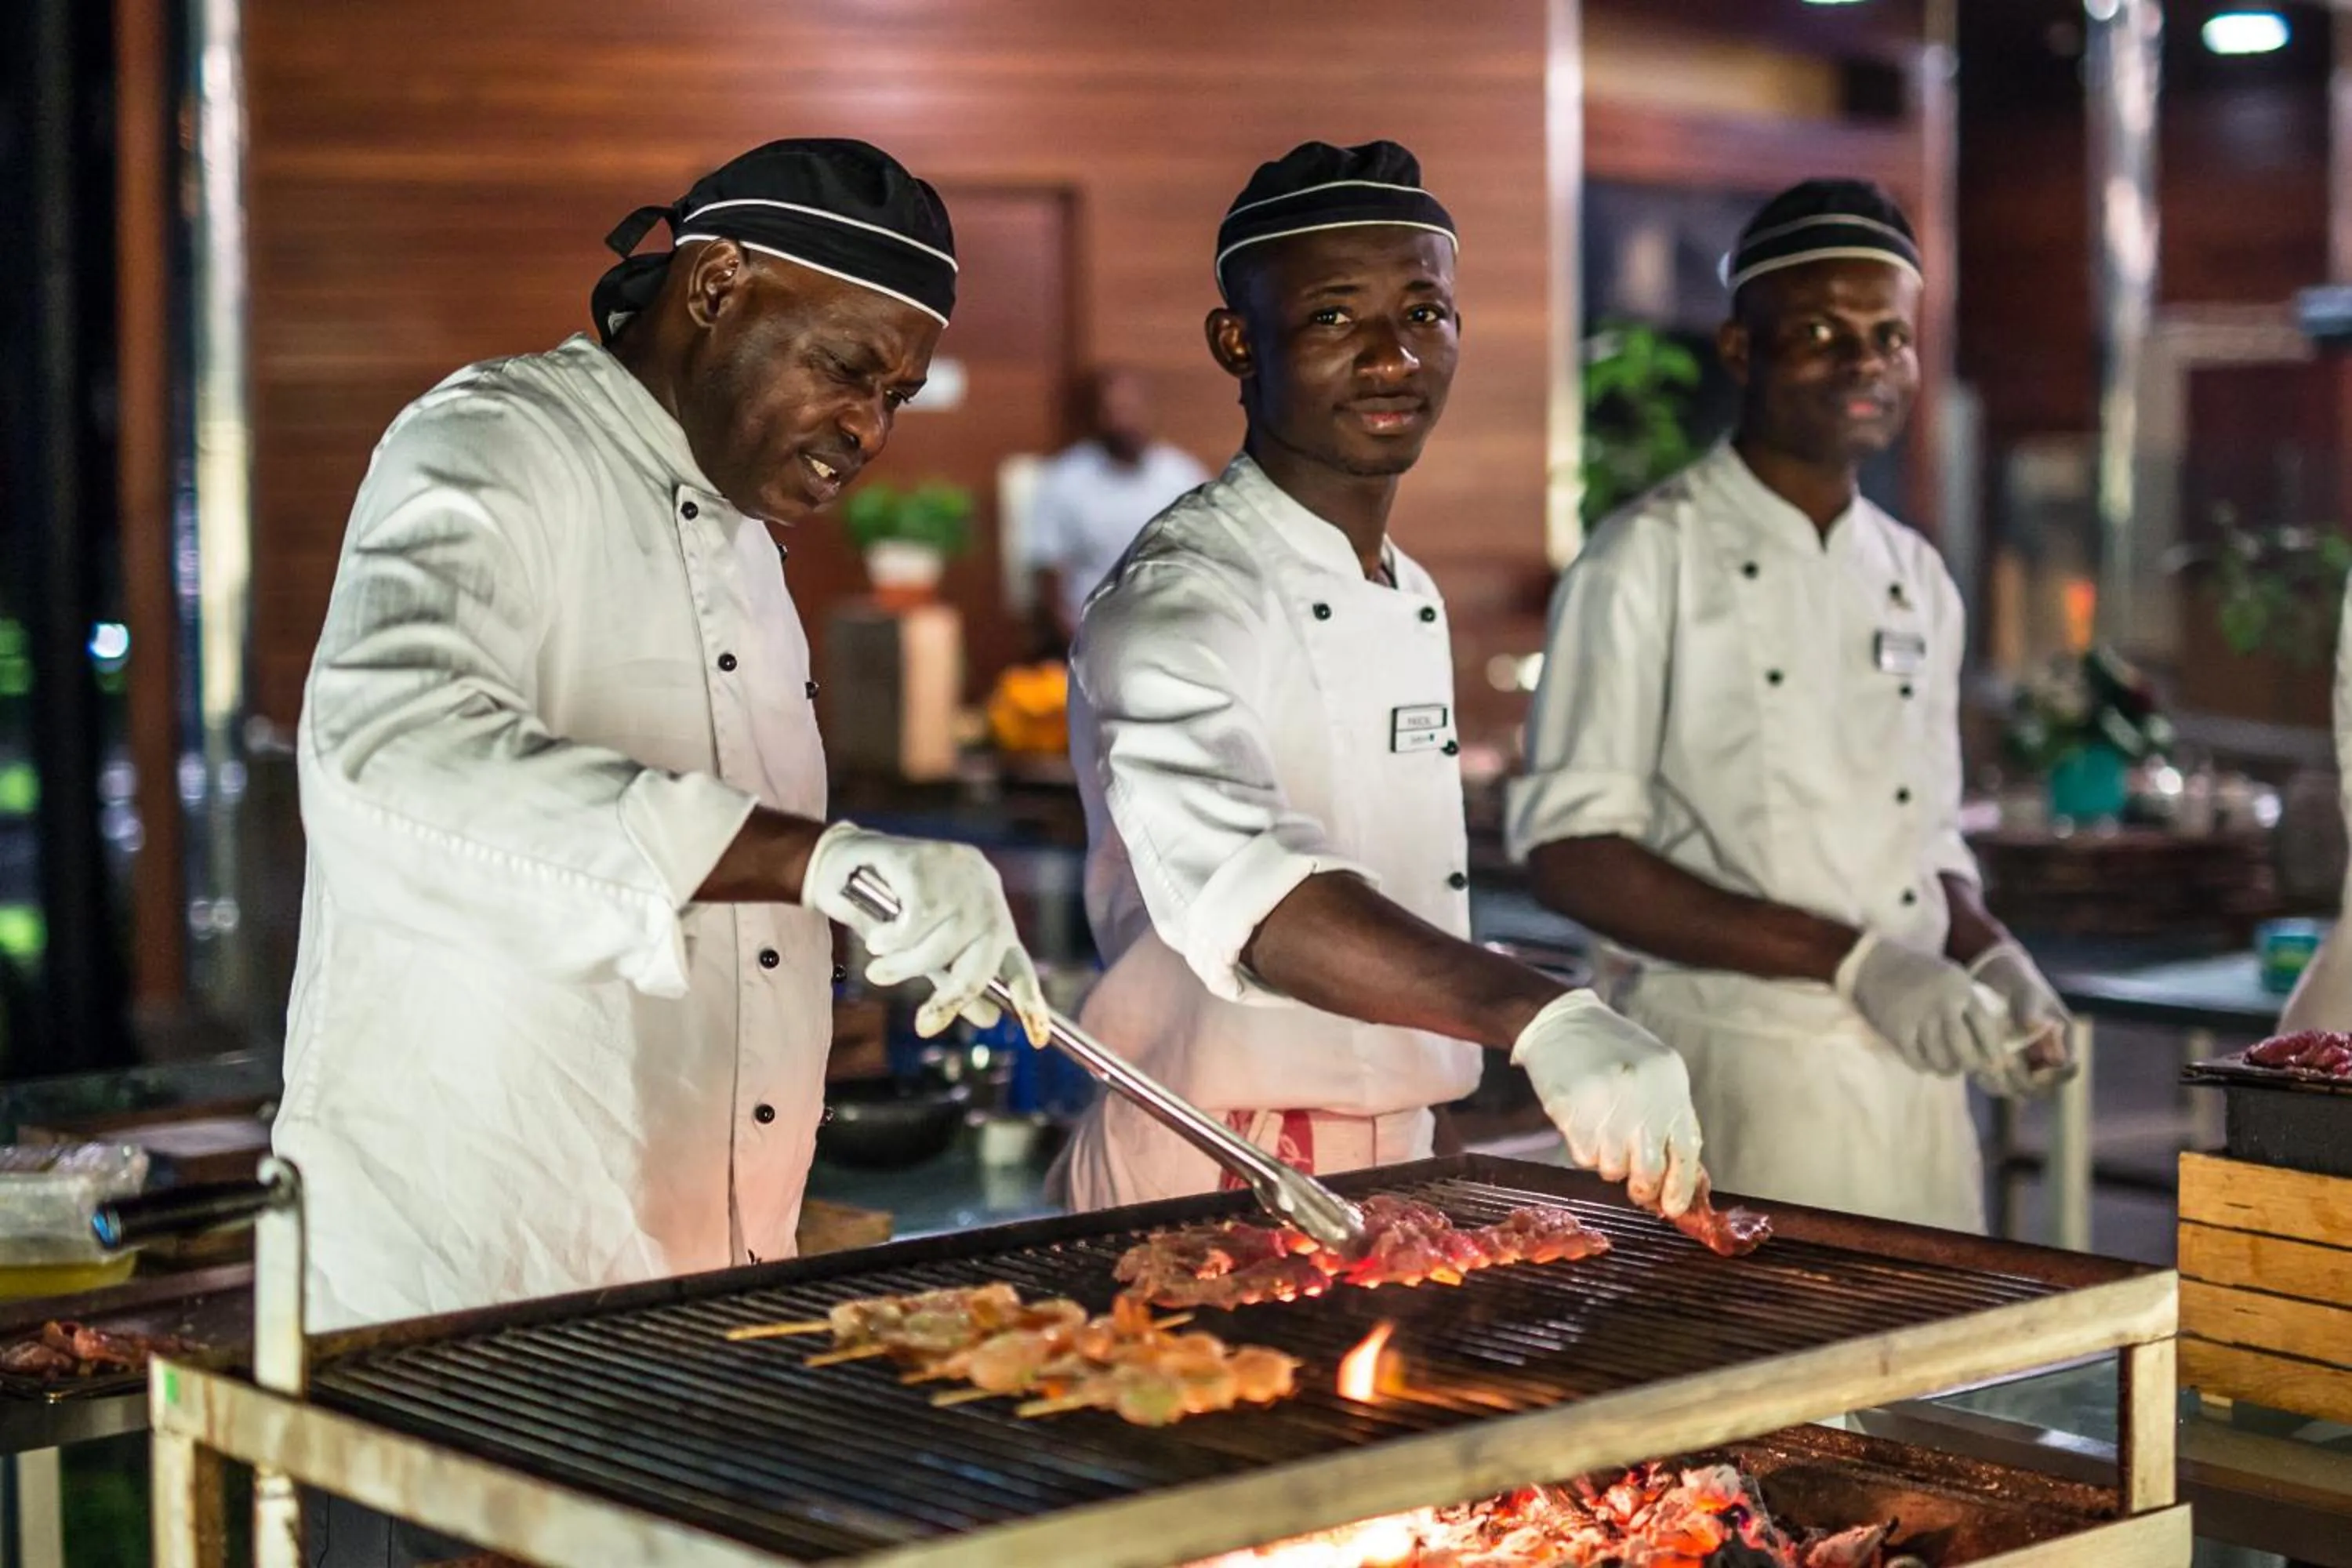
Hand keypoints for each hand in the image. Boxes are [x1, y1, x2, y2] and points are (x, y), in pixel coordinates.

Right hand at [802, 824, 1050, 1044]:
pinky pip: (915, 921)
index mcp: (990, 916)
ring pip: (942, 943)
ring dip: (904, 967)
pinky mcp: (928, 859)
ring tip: (879, 965)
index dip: (1030, 1002)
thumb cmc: (886, 912)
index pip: (1018, 964)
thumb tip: (991, 1019)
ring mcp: (959, 872)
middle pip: (983, 960)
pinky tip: (878, 935)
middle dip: (952, 996)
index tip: (1038, 1038)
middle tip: (924, 1023)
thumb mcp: (922, 953)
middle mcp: (985, 892)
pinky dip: (891, 940)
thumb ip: (953, 980)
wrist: (843, 863)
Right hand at [1512, 991, 1702, 1216]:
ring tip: (1606, 1136)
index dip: (1680, 1187)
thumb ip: (1671, 1117)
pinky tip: (1585, 1126)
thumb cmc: (1615, 1052)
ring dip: (1611, 1164)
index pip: (1685, 1149)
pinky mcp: (1571, 1113)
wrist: (1562, 1022)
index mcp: (1669, 1084)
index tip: (1672, 1207)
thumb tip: (1684, 1175)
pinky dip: (1586, 1152)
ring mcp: (1605, 1106)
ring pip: (1614, 1169)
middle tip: (1638, 1187)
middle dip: (1644, 1187)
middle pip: (1650, 1170)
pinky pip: (1585, 1158)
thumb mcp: (1657, 1074)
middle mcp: (1641, 1096)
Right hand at [1835, 931, 2008, 1076]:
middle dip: (1970, 1065)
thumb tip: (1989, 1042)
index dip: (1994, 1050)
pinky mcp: (1897, 1030)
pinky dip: (1924, 1066)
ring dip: (1947, 1069)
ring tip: (1949, 1069)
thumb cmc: (1921, 974)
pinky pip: (1916, 1060)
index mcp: (1960, 989)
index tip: (1996, 1065)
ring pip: (1940, 1059)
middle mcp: (1942, 1004)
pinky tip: (1927, 1063)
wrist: (1878, 964)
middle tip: (1970, 1069)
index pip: (1985, 1027)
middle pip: (1964, 1049)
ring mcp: (1918, 1018)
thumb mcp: (1953, 979)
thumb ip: (1969, 1004)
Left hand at [1963, 941, 2075, 1097]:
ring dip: (2007, 1085)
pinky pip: (2001, 1082)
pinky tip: (1978, 1070)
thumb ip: (2031, 1010)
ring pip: (2021, 1088)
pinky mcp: (2004, 1062)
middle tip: (2006, 1070)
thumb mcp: (2027, 992)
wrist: (1997, 977)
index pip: (2068, 1069)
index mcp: (2062, 1039)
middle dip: (2027, 1083)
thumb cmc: (2019, 981)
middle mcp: (2047, 1054)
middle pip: (2045, 1087)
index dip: (2054, 1076)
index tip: (2035, 1072)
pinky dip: (1991, 1080)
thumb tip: (2034, 1026)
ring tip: (1989, 1071)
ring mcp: (2026, 1061)